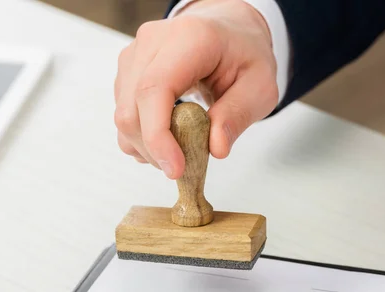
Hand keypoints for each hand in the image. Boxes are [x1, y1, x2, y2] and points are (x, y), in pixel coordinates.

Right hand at [114, 0, 277, 178]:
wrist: (228, 30)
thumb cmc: (244, 54)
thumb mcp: (260, 85)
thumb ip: (239, 115)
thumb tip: (216, 148)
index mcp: (189, 38)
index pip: (155, 89)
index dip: (158, 135)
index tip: (175, 168)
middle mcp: (152, 43)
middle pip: (132, 109)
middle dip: (155, 150)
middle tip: (185, 167)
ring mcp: (134, 56)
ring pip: (124, 117)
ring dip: (148, 147)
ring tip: (182, 150)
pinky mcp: (127, 72)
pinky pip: (124, 116)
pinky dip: (142, 138)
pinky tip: (168, 139)